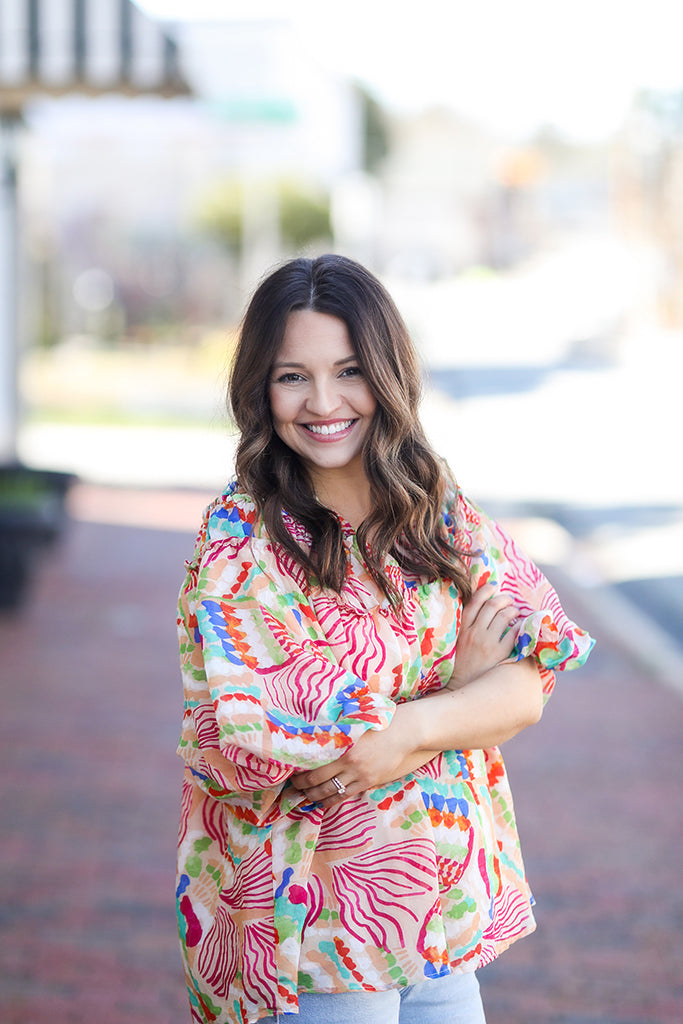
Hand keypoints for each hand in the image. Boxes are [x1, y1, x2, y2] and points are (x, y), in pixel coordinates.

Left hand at [291, 714, 422, 808]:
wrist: (405, 733)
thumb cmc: (377, 722)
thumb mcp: (353, 720)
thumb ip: (335, 729)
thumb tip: (312, 732)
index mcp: (341, 743)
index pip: (312, 760)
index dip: (298, 767)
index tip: (289, 769)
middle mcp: (347, 761)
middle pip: (315, 779)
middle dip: (300, 784)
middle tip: (292, 785)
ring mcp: (358, 773)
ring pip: (327, 791)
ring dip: (312, 795)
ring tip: (304, 794)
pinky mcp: (367, 782)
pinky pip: (343, 796)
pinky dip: (329, 801)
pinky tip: (321, 801)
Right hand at [448, 583, 519, 688]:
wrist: (461, 689)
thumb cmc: (459, 665)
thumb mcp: (455, 643)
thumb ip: (464, 627)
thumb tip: (480, 611)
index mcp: (461, 629)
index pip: (474, 602)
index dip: (485, 591)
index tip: (493, 587)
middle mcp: (474, 633)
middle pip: (492, 606)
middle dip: (503, 599)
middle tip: (509, 600)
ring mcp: (487, 643)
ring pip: (504, 616)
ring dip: (513, 610)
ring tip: (515, 612)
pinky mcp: (499, 654)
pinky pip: (514, 634)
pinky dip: (519, 627)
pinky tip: (521, 628)